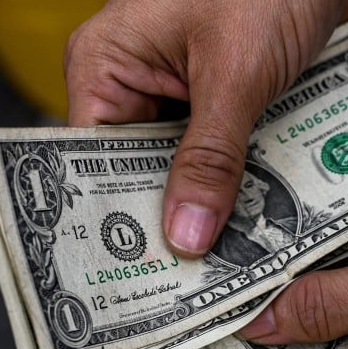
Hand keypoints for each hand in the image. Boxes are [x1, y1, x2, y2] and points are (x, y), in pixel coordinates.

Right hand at [65, 0, 347, 255]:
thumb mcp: (235, 72)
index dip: (115, 218)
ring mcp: (180, 87)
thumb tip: (184, 235)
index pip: (91, 160)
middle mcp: (134, 79)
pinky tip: (256, 216)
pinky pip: (220, 148)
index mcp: (107, 63)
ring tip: (228, 262)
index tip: (138, 278)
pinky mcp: (222, 93)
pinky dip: (238, 176)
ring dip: (209, 202)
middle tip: (193, 285)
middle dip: (168, 220)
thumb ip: (210, 157)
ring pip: (184, 165)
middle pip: (138, 171)